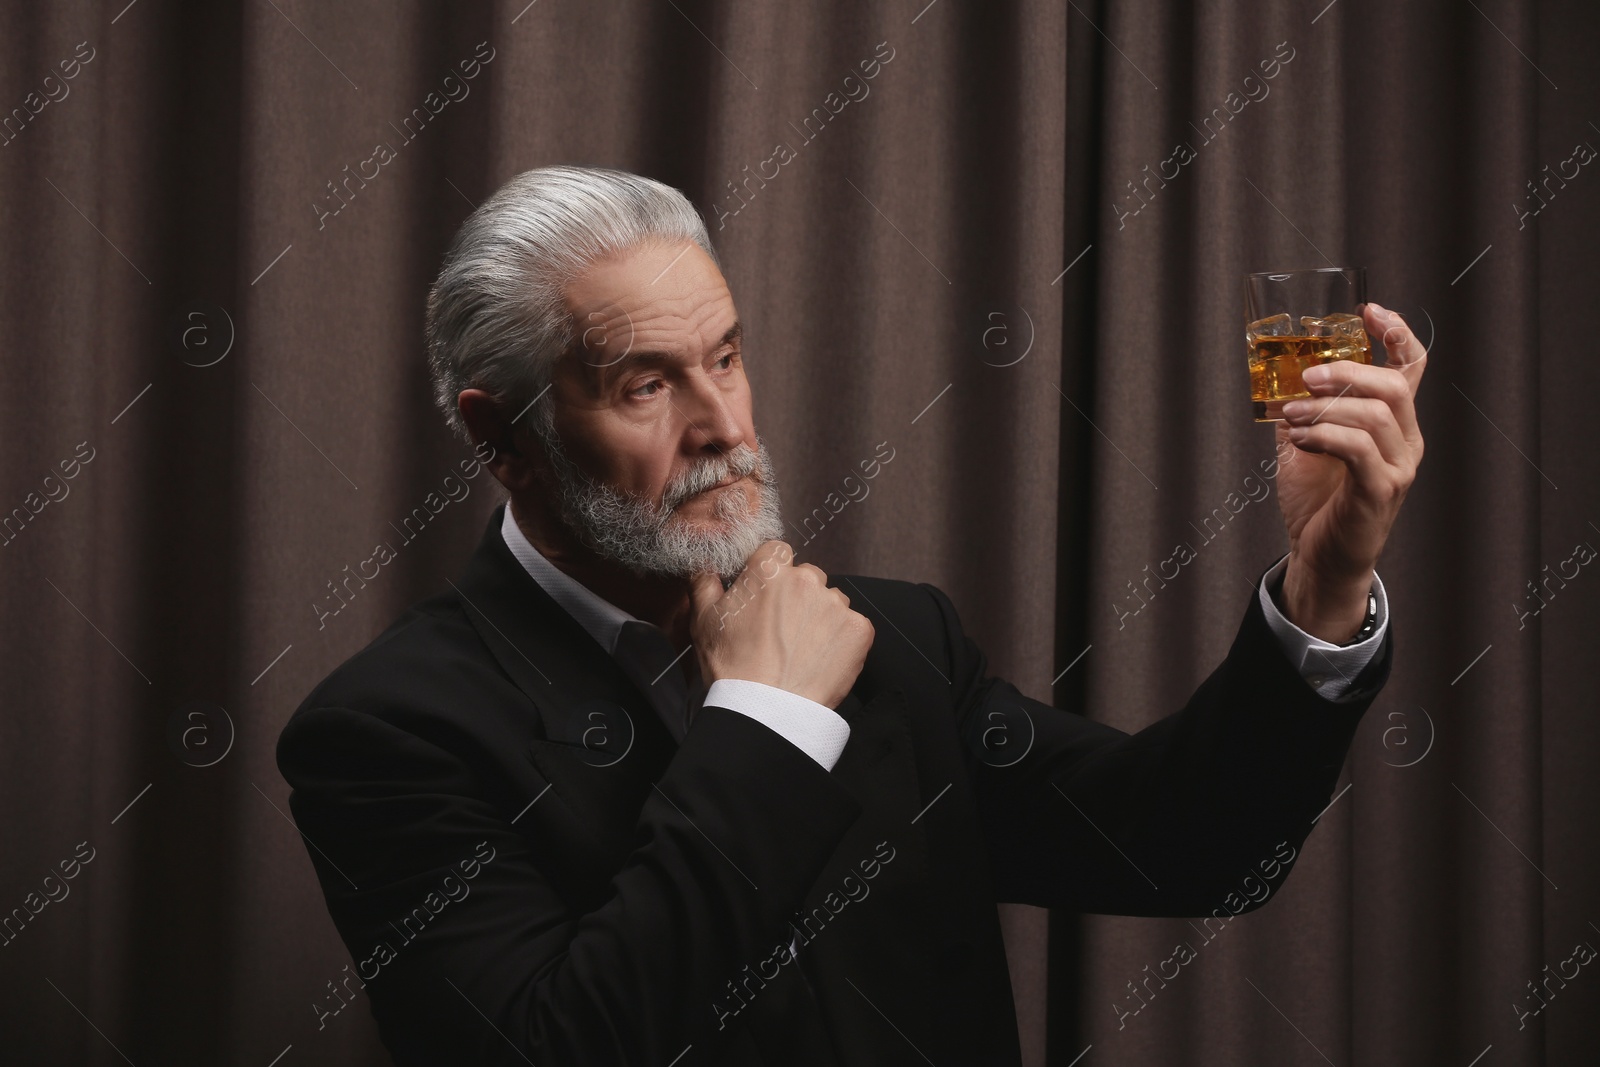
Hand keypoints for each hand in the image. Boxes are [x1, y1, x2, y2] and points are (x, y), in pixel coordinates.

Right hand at [688, 541, 874, 708]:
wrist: (766, 710)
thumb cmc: (732, 667)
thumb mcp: (703, 621)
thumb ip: (704, 583)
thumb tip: (704, 566)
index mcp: (770, 569)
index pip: (777, 552)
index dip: (771, 574)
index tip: (766, 597)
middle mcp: (807, 579)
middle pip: (807, 577)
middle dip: (797, 597)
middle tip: (782, 630)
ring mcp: (836, 604)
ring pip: (831, 601)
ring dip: (820, 617)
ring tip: (801, 649)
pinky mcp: (859, 630)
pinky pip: (852, 625)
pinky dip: (841, 639)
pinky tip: (820, 659)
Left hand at [1273, 301, 1426, 641]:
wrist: (1322, 558)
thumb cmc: (1319, 503)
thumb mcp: (1305, 446)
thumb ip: (1300, 411)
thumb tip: (1273, 377)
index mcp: (1394, 424)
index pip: (1411, 368)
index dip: (1395, 334)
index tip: (1366, 310)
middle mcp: (1406, 442)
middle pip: (1396, 386)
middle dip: (1350, 371)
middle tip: (1309, 374)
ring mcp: (1398, 468)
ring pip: (1376, 416)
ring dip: (1327, 407)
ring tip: (1292, 411)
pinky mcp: (1380, 493)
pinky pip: (1358, 451)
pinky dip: (1324, 435)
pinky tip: (1298, 436)